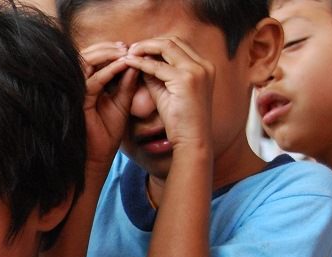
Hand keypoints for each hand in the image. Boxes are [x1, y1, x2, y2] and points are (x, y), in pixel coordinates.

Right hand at [80, 42, 140, 172]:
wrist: (98, 157)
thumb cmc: (107, 133)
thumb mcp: (121, 103)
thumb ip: (127, 84)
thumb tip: (136, 63)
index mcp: (87, 84)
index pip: (94, 59)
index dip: (110, 50)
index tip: (129, 47)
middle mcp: (78, 85)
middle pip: (86, 55)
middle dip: (107, 47)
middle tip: (126, 46)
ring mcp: (76, 92)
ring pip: (86, 62)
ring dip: (107, 54)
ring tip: (125, 52)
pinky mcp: (79, 101)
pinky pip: (93, 80)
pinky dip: (108, 70)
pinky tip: (123, 65)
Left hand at [122, 37, 214, 156]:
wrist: (192, 140)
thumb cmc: (179, 120)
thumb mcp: (166, 91)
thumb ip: (155, 74)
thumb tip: (139, 60)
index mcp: (204, 66)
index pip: (178, 45)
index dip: (156, 44)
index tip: (138, 50)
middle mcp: (204, 65)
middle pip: (173, 40)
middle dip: (149, 43)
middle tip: (130, 50)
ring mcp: (197, 70)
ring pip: (166, 46)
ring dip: (144, 48)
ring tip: (128, 55)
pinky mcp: (186, 80)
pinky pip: (157, 66)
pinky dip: (141, 63)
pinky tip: (128, 64)